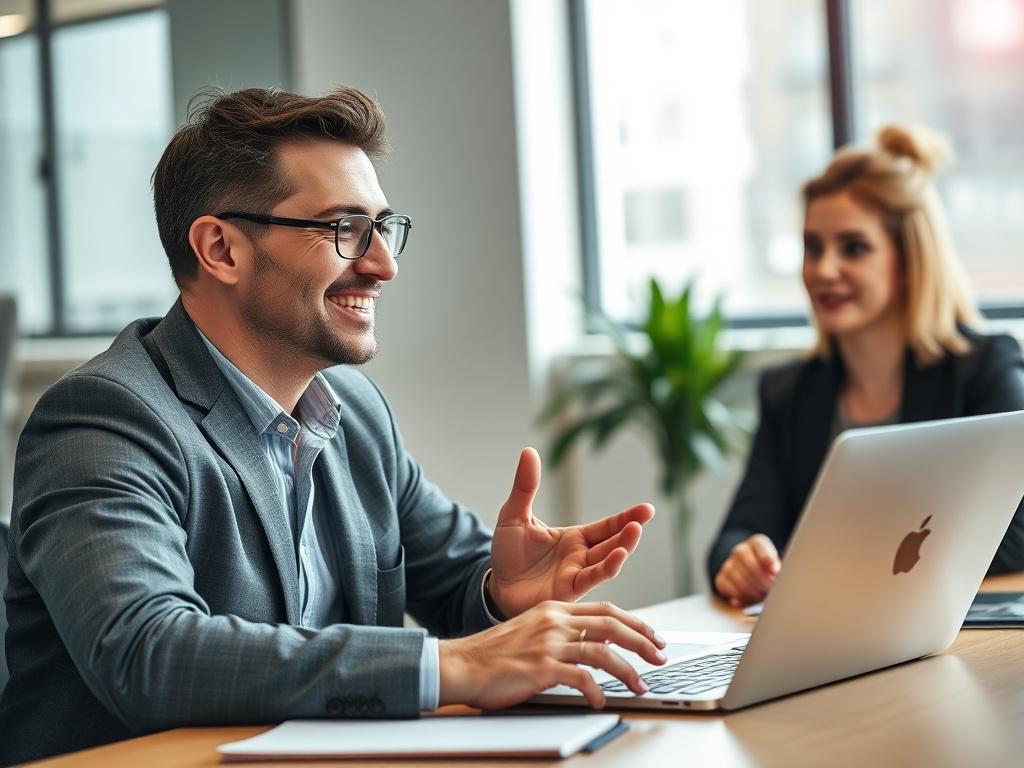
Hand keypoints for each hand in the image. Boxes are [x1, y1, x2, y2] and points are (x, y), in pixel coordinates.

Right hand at [439, 600, 666, 708]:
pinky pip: (581, 679)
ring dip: (628, 671)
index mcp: (554, 609)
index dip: (635, 624)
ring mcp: (548, 644)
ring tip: (640, 686)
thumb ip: (564, 633)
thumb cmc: (495, 654)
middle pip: (612, 625)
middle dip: (643, 642)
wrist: (462, 664)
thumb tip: (599, 646)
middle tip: (661, 657)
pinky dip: (597, 691)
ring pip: (603, 652)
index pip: (606, 610)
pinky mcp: (541, 668)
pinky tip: (601, 701)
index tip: (653, 637)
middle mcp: (555, 622)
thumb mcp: (533, 631)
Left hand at [488, 447, 654, 616]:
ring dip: (622, 549)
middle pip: (612, 543)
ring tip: (634, 532)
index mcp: (574, 538)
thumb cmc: (508, 554)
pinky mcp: (567, 591)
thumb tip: (528, 451)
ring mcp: (576, 575)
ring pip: (606, 562)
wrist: (493, 586)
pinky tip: (617, 558)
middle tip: (643, 518)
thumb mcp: (514, 514)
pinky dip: (605, 569)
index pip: (607, 526)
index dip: (627, 518)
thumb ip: (525, 487)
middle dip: (629, 532)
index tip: (647, 509)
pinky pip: (590, 580)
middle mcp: (581, 557)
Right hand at [714, 534, 779, 606]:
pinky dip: (739, 595)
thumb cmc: (769, 572)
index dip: (768, 559)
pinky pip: (727, 587)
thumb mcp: (777, 567)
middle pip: (749, 563)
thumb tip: (777, 575)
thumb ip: (777, 569)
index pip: (760, 546)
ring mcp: (728, 564)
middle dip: (762, 579)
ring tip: (762, 596)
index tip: (776, 572)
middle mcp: (740, 551)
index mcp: (757, 543)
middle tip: (771, 589)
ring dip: (752, 590)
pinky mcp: (721, 578)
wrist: (752, 575)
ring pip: (738, 577)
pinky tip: (749, 599)